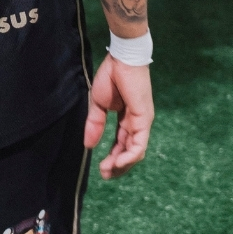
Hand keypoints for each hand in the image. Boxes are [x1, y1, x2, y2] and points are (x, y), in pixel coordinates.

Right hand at [84, 53, 153, 179]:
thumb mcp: (98, 104)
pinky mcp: (144, 119)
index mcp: (127, 118)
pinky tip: (116, 162)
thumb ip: (95, 124)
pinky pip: (138, 144)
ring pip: (136, 152)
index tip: (101, 168)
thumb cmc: (111, 76)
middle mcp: (137, 123)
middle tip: (105, 175)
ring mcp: (142, 122)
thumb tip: (88, 145)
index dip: (113, 157)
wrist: (121, 58)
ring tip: (108, 171)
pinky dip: (128, 156)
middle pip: (130, 151)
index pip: (122, 144)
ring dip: (122, 165)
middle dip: (118, 165)